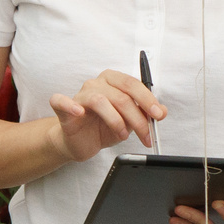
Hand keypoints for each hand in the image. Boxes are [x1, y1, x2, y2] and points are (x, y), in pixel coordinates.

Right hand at [47, 70, 164, 162]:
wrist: (81, 143)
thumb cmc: (103, 127)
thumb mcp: (130, 122)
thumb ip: (145, 114)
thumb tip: (162, 111)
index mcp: (113, 81)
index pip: (133, 84)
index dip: (147, 99)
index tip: (158, 115)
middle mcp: (96, 83)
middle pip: (120, 95)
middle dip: (137, 117)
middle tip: (146, 134)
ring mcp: (80, 95)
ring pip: (100, 100)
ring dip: (116, 120)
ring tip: (123, 134)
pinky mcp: (63, 109)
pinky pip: (61, 101)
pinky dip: (70, 105)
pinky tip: (79, 112)